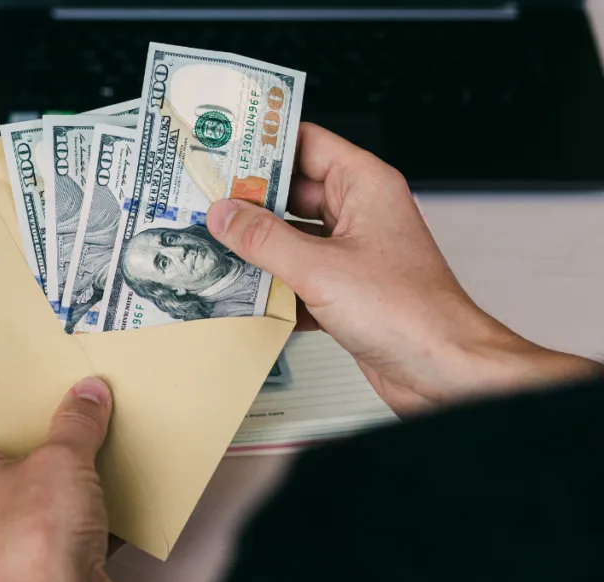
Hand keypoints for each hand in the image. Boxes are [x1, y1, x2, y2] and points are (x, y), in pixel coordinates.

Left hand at [0, 377, 116, 581]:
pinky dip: (76, 487)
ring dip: (62, 454)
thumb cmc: (30, 553)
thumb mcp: (61, 461)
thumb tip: (85, 397)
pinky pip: (53, 500)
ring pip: (32, 470)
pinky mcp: (32, 541)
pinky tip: (101, 469)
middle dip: (40, 418)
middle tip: (64, 392)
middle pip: (5, 438)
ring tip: (88, 426)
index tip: (27, 367)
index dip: (1, 386)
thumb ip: (75, 421)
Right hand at [206, 123, 600, 413]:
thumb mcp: (319, 268)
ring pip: (293, 237)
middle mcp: (360, 214)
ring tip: (215, 246)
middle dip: (250, 201)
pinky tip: (244, 293)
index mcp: (365, 186)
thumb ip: (264, 238)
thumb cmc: (411, 313)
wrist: (444, 371)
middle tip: (206, 203)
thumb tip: (225, 214)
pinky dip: (274, 285)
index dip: (264, 143)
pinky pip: (299, 276)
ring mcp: (353, 253)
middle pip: (292, 193)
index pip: (306, 143)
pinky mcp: (346, 291)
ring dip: (258, 247)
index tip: (224, 148)